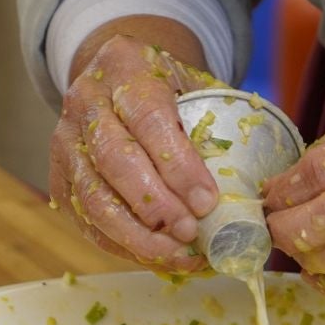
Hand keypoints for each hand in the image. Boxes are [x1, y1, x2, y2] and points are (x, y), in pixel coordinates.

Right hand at [50, 27, 224, 272]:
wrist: (115, 80)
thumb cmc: (167, 90)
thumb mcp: (195, 86)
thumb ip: (222, 121)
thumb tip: (264, 184)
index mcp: (125, 68)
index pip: (149, 119)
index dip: (178, 166)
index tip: (208, 202)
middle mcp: (85, 102)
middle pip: (114, 161)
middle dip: (157, 205)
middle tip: (192, 234)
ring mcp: (66, 143)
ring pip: (93, 198)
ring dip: (138, 236)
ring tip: (178, 255)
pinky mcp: (60, 179)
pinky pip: (87, 221)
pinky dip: (123, 246)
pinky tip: (157, 256)